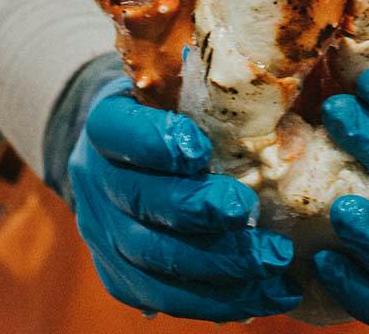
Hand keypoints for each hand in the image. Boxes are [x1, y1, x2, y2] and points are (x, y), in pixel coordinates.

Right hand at [67, 77, 300, 320]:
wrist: (122, 150)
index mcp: (105, 123)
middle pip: (141, 204)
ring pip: (154, 261)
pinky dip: (216, 301)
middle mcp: (94, 182)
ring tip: (273, 263)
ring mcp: (102, 235)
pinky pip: (164, 297)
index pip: (118, 131)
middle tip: (249, 213)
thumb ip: (205, 77)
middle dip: (198, 213)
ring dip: (218, 267)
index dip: (156, 142)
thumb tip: (264, 68)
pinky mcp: (119, 276)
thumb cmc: (166, 106)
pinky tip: (263, 297)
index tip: (200, 148)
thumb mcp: (174, 80)